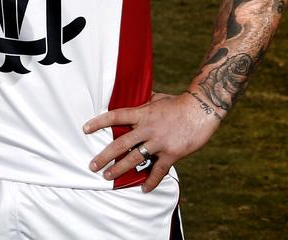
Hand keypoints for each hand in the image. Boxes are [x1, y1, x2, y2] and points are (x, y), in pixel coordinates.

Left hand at [83, 91, 221, 191]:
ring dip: (119, 169)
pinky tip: (143, 188)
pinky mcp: (172, 153)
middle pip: (120, 144)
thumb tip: (131, 99)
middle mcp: (147, 128)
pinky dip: (151, 180)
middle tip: (92, 165)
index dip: (98, 122)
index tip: (85, 129)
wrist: (202, 109)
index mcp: (142, 113)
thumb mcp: (156, 98)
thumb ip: (142, 103)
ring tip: (107, 176)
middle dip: (104, 156)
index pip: (115, 117)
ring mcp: (159, 142)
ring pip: (134, 159)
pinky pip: (159, 170)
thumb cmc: (178, 103)